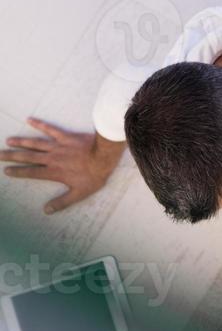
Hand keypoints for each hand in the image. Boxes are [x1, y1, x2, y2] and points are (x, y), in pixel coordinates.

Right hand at [1, 118, 124, 212]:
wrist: (104, 157)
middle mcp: (51, 158)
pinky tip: (29, 119)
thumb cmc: (94, 176)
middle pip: (28, 157)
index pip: (31, 172)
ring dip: (21, 142)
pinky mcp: (65, 136)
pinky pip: (50, 129)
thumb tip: (47, 210)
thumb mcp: (79, 194)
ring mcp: (57, 146)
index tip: (6, 170)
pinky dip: (39, 124)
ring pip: (35, 143)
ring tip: (9, 140)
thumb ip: (62, 202)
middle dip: (12, 156)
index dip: (18, 172)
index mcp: (53, 172)